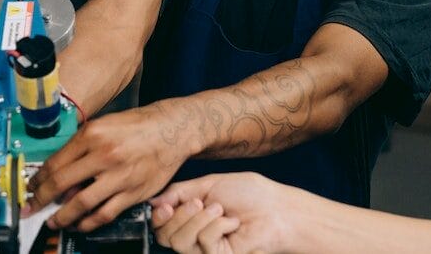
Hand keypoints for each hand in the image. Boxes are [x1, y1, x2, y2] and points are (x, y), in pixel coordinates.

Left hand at [27, 103, 193, 231]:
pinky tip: (81, 224)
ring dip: (62, 217)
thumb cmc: (138, 125)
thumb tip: (60, 171)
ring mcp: (119, 176)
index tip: (30, 188)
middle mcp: (104, 155)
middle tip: (31, 207)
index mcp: (92, 135)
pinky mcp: (133, 192)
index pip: (55, 162)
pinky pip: (105, 213)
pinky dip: (89, 222)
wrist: (172, 130)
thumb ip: (81, 146)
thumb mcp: (103, 124)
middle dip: (41, 199)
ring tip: (54, 221)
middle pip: (61, 184)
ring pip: (81, 203)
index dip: (37, 179)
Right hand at [151, 173, 305, 253]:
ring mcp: (206, 250)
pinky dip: (218, 226)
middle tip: (199, 203)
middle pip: (165, 236)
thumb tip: (154, 201)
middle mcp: (195, 236)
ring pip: (180, 241)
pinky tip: (232, 222)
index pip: (160, 225)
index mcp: (191, 217)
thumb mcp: (209, 184)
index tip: (165, 205)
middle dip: (180, 215)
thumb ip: (179, 192)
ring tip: (220, 209)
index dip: (158, 216)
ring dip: (200, 219)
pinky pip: (203, 242)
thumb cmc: (250, 195)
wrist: (276, 209)